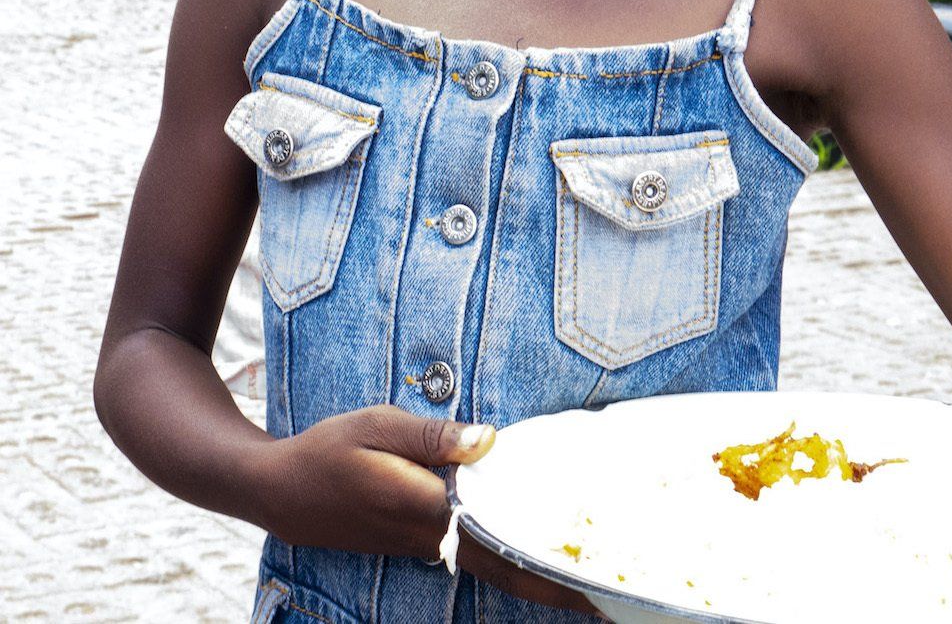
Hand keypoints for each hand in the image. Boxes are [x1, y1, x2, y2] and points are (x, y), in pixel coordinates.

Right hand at [258, 406, 596, 612]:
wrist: (280, 491)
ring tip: (578, 573)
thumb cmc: (328, 450)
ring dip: (530, 570)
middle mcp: (427, 535)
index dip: (541, 561)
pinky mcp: (414, 540)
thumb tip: (488, 441)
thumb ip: (432, 436)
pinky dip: (503, 557)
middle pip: (500, 565)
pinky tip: (523, 546)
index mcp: (423, 507)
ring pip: (487, 564)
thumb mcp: (375, 425)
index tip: (587, 579)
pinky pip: (470, 554)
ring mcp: (419, 543)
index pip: (495, 538)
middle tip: (604, 593)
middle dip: (551, 582)